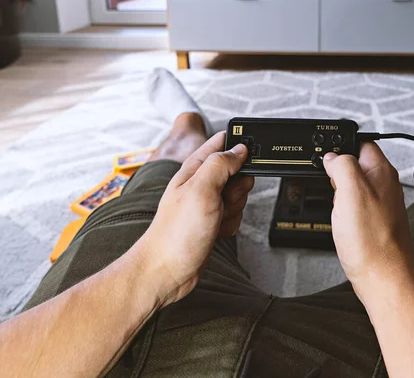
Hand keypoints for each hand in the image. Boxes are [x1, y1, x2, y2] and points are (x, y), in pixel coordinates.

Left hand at [133, 132, 253, 305]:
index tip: (245, 162)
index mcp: (194, 168)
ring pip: (238, 196)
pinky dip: (230, 225)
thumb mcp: (201, 189)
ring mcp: (206, 203)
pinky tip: (216, 232)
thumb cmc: (176, 233)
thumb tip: (239, 149)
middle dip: (238, 188)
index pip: (222, 142)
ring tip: (215, 219)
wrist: (167, 271)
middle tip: (223, 199)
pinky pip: (235, 216)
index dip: (238, 147)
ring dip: (234, 210)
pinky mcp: (212, 222)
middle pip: (237, 172)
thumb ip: (220, 164)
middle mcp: (200, 183)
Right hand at [323, 143, 413, 297]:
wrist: (382, 278)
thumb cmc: (371, 240)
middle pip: (356, 162)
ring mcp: (380, 204)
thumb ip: (342, 165)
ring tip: (336, 203)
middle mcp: (384, 185)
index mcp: (381, 171)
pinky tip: (340, 218)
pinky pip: (354, 204)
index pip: (362, 142)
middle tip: (328, 182)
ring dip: (339, 189)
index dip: (341, 144)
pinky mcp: (373, 221)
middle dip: (337, 168)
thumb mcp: (350, 191)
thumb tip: (332, 156)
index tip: (325, 153)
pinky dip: (343, 207)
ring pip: (354, 184)